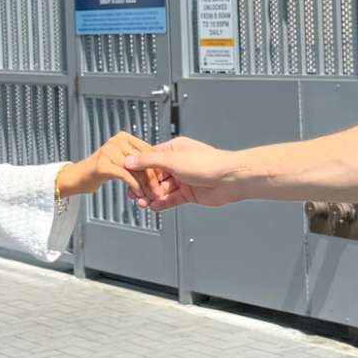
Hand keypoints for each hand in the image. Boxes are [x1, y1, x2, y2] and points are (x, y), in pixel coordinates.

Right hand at [56, 129, 165, 202]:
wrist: (74, 178)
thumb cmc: (98, 172)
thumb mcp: (121, 164)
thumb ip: (138, 162)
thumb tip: (157, 168)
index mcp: (125, 137)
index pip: (148, 151)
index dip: (156, 167)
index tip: (162, 181)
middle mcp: (118, 140)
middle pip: (143, 160)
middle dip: (152, 179)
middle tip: (158, 192)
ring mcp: (109, 150)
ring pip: (136, 170)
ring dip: (145, 186)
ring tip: (149, 197)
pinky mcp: (103, 164)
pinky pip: (126, 175)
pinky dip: (135, 186)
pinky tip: (138, 194)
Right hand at [123, 136, 240, 210]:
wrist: (230, 179)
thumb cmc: (207, 163)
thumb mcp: (172, 160)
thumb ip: (149, 161)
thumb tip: (130, 160)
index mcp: (173, 150)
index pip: (149, 158)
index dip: (137, 168)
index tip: (127, 176)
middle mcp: (178, 164)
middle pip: (154, 175)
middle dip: (143, 185)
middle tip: (133, 193)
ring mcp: (184, 179)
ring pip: (162, 189)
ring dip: (151, 196)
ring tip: (142, 203)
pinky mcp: (189, 193)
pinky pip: (171, 199)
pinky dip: (162, 203)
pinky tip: (153, 207)